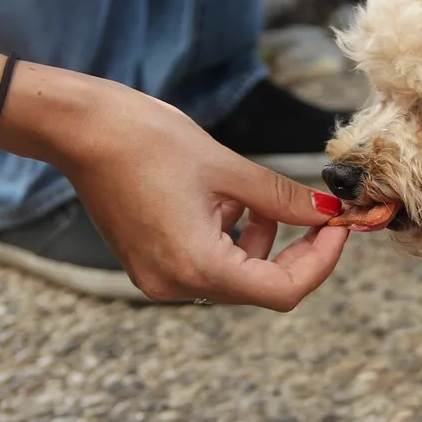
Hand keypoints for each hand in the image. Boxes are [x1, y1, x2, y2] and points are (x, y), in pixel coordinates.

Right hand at [51, 80, 350, 310]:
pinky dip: (230, 240)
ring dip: (262, 243)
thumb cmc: (147, 140)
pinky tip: (226, 203)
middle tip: (320, 214)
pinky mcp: (148, 265)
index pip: (283, 290)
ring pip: (235, 277)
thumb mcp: (229, 169)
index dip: (321, 261)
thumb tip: (329, 213)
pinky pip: (207, 265)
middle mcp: (175, 285)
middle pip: (260, 287)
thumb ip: (284, 199)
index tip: (340, 227)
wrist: (81, 130)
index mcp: (198, 266)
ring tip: (257, 198)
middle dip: (296, 251)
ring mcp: (158, 279)